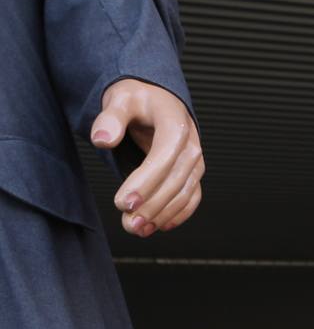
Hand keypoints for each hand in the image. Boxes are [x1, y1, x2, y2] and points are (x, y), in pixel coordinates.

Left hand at [93, 80, 202, 236]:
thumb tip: (102, 139)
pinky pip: (191, 199)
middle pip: (174, 181)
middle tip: (128, 222)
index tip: (123, 202)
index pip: (163, 158)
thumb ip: (111, 118)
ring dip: (162, 215)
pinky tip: (159, 226)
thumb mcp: (121, 99)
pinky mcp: (193, 175)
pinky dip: (177, 214)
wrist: (158, 101)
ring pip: (184, 194)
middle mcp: (191, 146)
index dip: (144, 182)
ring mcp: (195, 163)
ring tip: (137, 229)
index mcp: (175, 124)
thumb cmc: (140, 100)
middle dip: (152, 205)